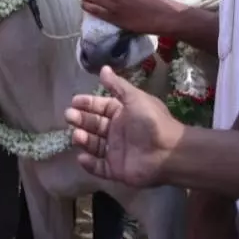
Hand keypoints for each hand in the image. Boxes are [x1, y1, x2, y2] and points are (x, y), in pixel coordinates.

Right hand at [66, 66, 183, 186]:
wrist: (169, 152)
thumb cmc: (151, 122)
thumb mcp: (135, 98)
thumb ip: (117, 85)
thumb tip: (103, 68)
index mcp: (122, 114)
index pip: (100, 107)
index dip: (87, 104)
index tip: (74, 102)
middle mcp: (117, 132)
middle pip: (93, 125)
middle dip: (80, 119)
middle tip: (69, 116)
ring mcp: (116, 151)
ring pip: (93, 145)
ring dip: (83, 139)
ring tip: (77, 135)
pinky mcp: (117, 170)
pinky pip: (99, 167)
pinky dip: (89, 164)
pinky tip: (82, 157)